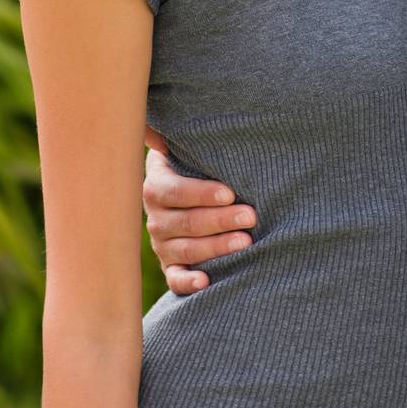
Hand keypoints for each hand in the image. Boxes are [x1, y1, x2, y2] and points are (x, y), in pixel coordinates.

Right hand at [141, 127, 255, 293]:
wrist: (184, 197)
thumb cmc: (193, 168)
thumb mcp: (183, 151)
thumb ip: (172, 137)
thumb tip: (158, 125)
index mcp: (157, 187)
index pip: (175, 191)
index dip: (202, 193)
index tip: (230, 192)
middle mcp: (155, 219)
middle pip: (187, 222)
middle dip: (221, 220)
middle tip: (251, 216)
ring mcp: (162, 246)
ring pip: (187, 250)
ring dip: (216, 247)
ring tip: (246, 243)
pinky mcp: (171, 267)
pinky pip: (176, 279)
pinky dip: (188, 283)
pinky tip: (206, 282)